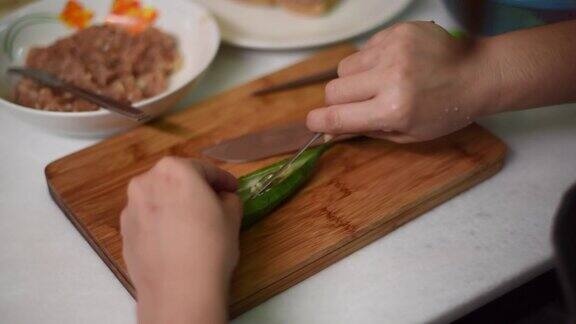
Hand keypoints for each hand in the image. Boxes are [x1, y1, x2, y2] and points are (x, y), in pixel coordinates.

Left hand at [121, 157, 240, 323]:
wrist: (178, 291)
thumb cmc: (210, 246)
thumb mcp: (232, 216)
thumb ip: (228, 199)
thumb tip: (223, 199)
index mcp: (174, 170)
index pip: (205, 169)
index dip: (223, 179)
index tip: (232, 189)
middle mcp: (146, 182)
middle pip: (175, 179)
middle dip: (194, 188)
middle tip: (213, 203)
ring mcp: (131, 208)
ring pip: (158, 199)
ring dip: (174, 205)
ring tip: (192, 224)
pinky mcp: (125, 233)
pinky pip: (148, 220)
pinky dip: (161, 223)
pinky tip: (175, 240)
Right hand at [307, 21, 499, 142]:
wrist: (478, 75)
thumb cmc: (444, 112)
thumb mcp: (406, 134)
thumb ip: (365, 131)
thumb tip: (329, 132)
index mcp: (393, 109)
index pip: (337, 116)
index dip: (318, 122)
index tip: (314, 123)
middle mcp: (390, 77)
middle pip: (333, 89)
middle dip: (339, 101)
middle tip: (359, 104)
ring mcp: (393, 50)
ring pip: (344, 67)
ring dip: (355, 79)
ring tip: (380, 82)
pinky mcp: (397, 32)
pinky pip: (364, 49)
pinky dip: (371, 61)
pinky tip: (394, 66)